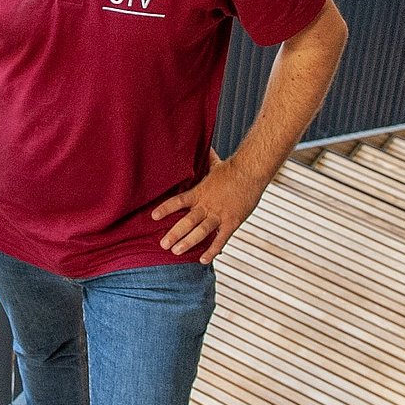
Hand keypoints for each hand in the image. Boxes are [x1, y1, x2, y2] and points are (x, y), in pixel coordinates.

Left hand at [150, 148, 270, 263]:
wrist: (252, 172)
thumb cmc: (233, 168)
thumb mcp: (215, 164)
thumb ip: (205, 161)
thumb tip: (200, 144)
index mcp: (200, 192)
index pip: (178, 201)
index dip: (165, 209)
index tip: (153, 217)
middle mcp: (207, 205)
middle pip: (187, 221)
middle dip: (174, 234)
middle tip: (163, 245)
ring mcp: (219, 215)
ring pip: (201, 232)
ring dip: (188, 242)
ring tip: (176, 252)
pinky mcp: (232, 222)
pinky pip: (221, 239)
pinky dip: (213, 250)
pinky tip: (203, 260)